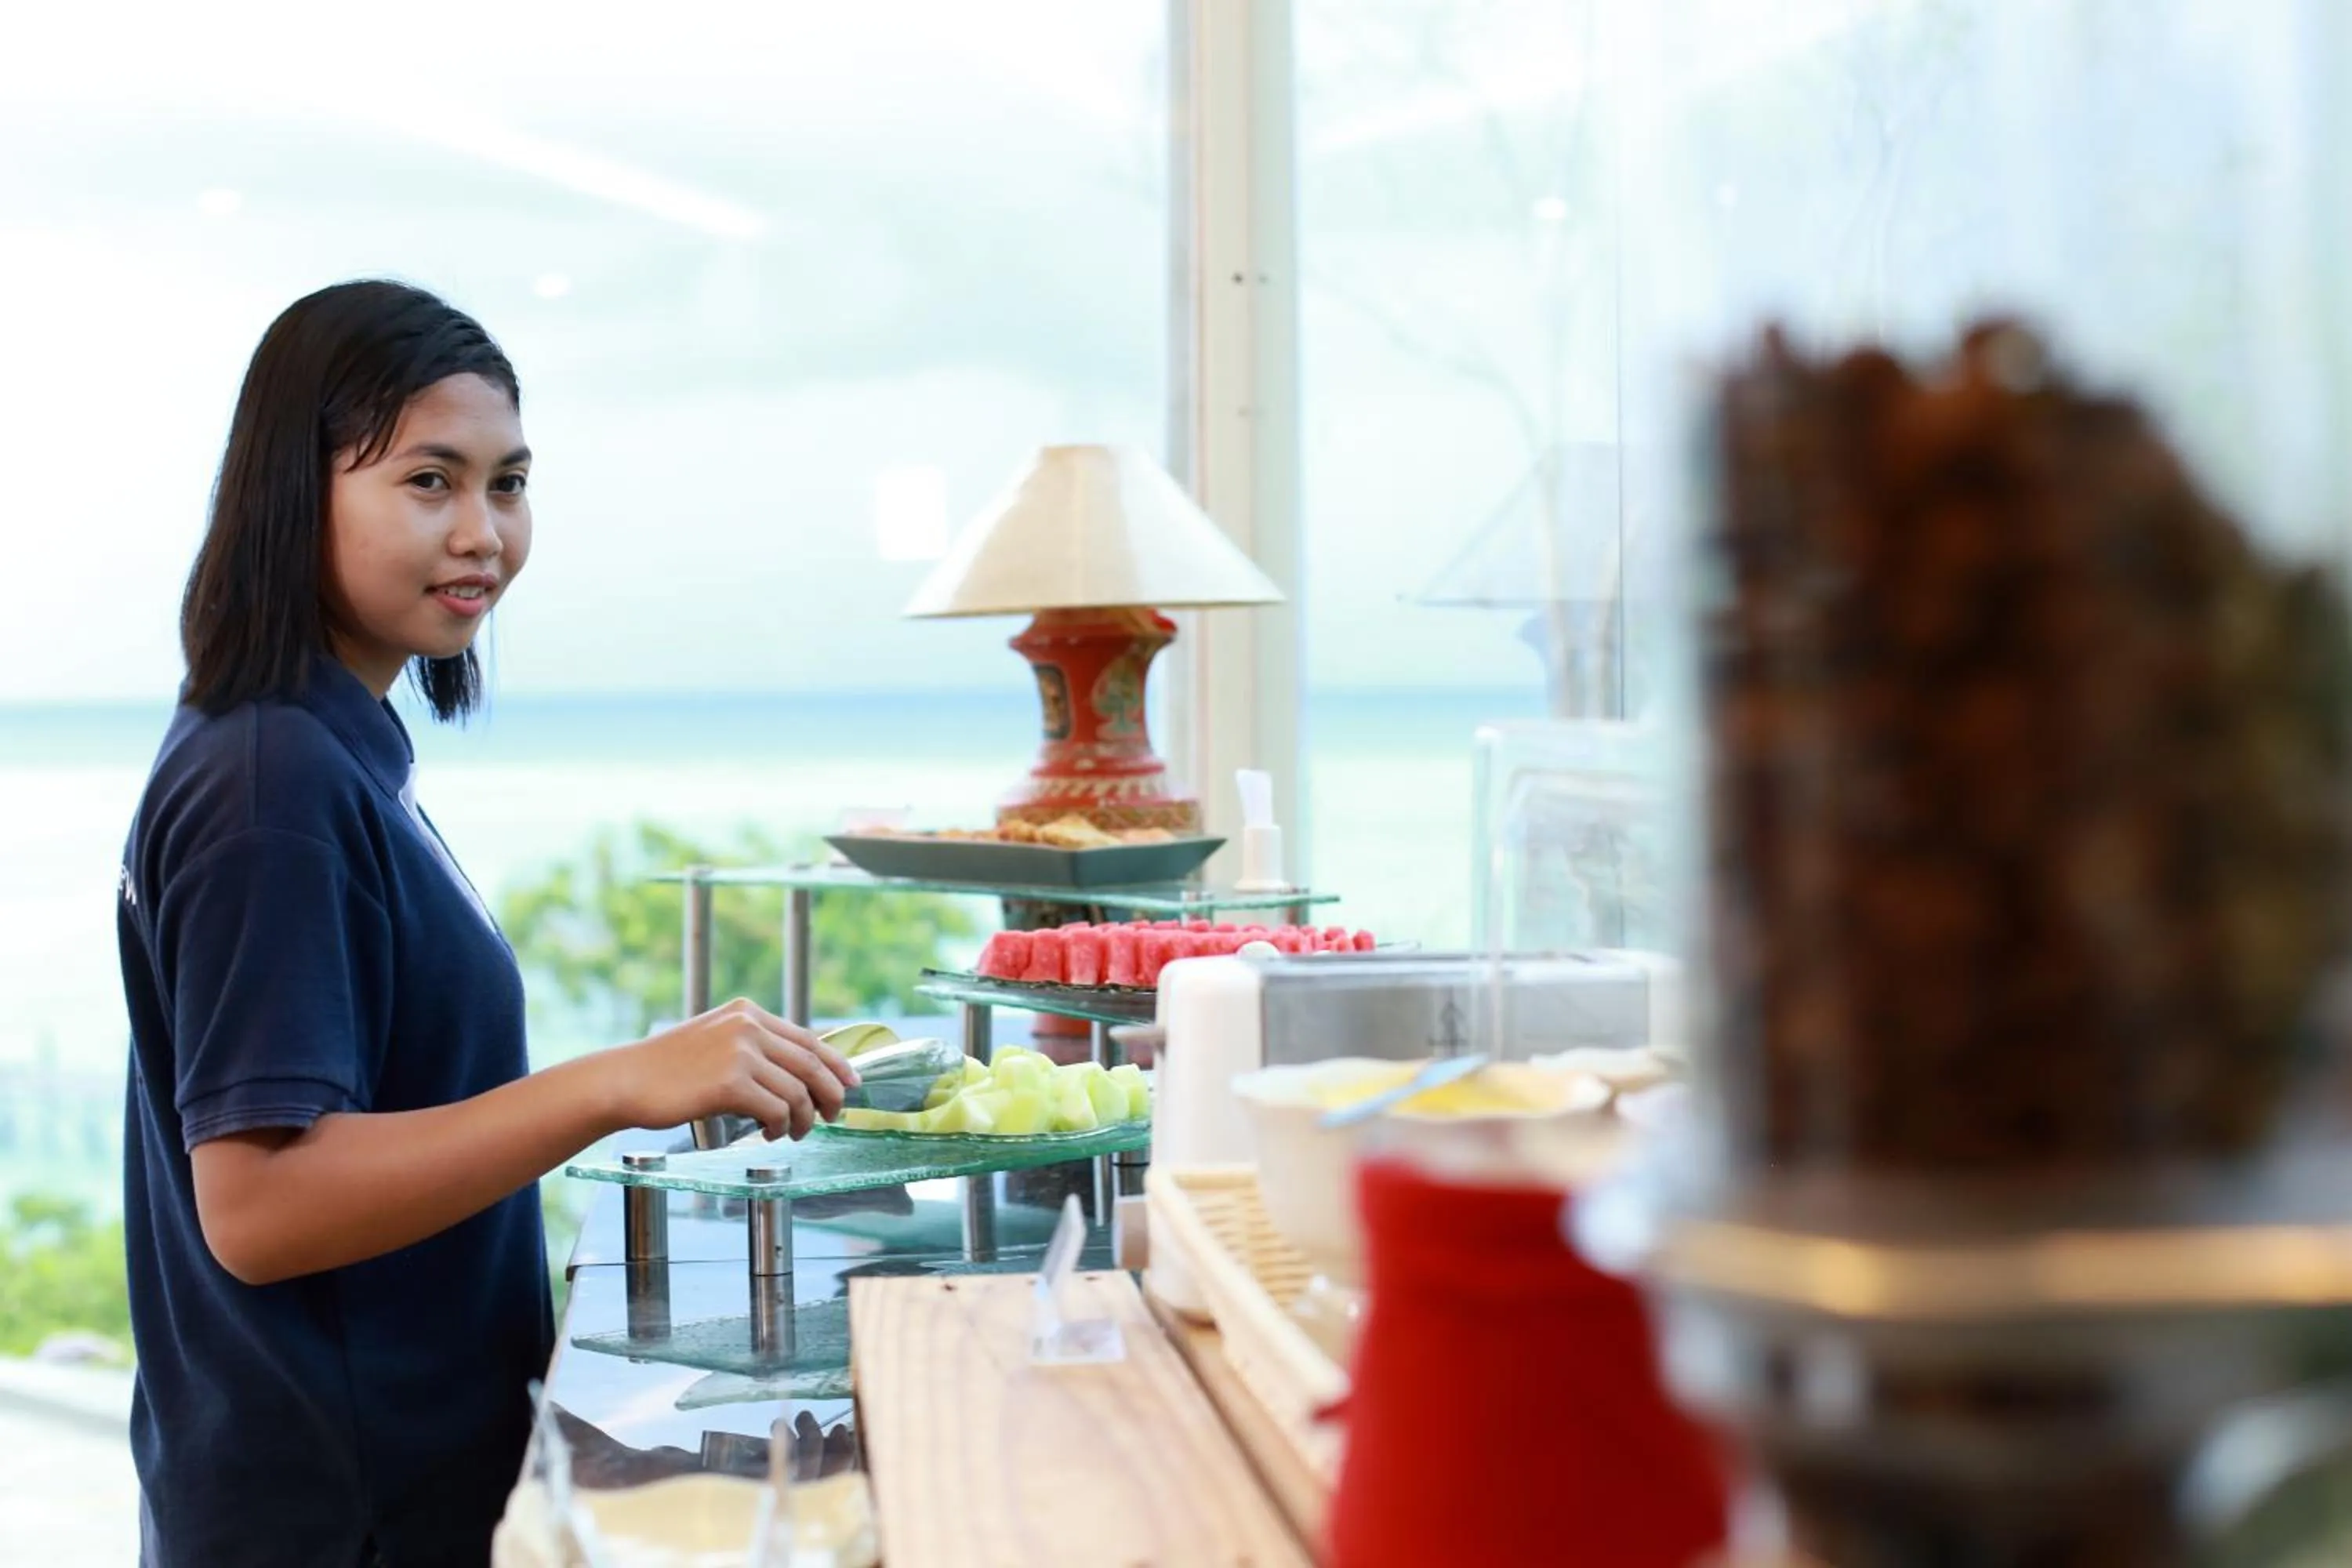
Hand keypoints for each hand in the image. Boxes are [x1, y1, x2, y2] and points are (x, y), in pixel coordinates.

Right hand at [601, 999, 860, 1140]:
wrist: (625, 1080)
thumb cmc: (668, 1070)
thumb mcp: (716, 1042)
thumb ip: (754, 1047)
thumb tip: (799, 1073)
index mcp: (747, 1012)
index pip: (810, 1038)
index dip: (837, 1064)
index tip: (852, 1084)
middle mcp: (748, 1026)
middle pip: (813, 1063)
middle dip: (830, 1095)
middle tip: (832, 1117)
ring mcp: (740, 1052)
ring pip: (798, 1091)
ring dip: (803, 1119)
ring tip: (791, 1133)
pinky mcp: (730, 1082)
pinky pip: (777, 1109)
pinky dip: (780, 1127)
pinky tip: (769, 1134)